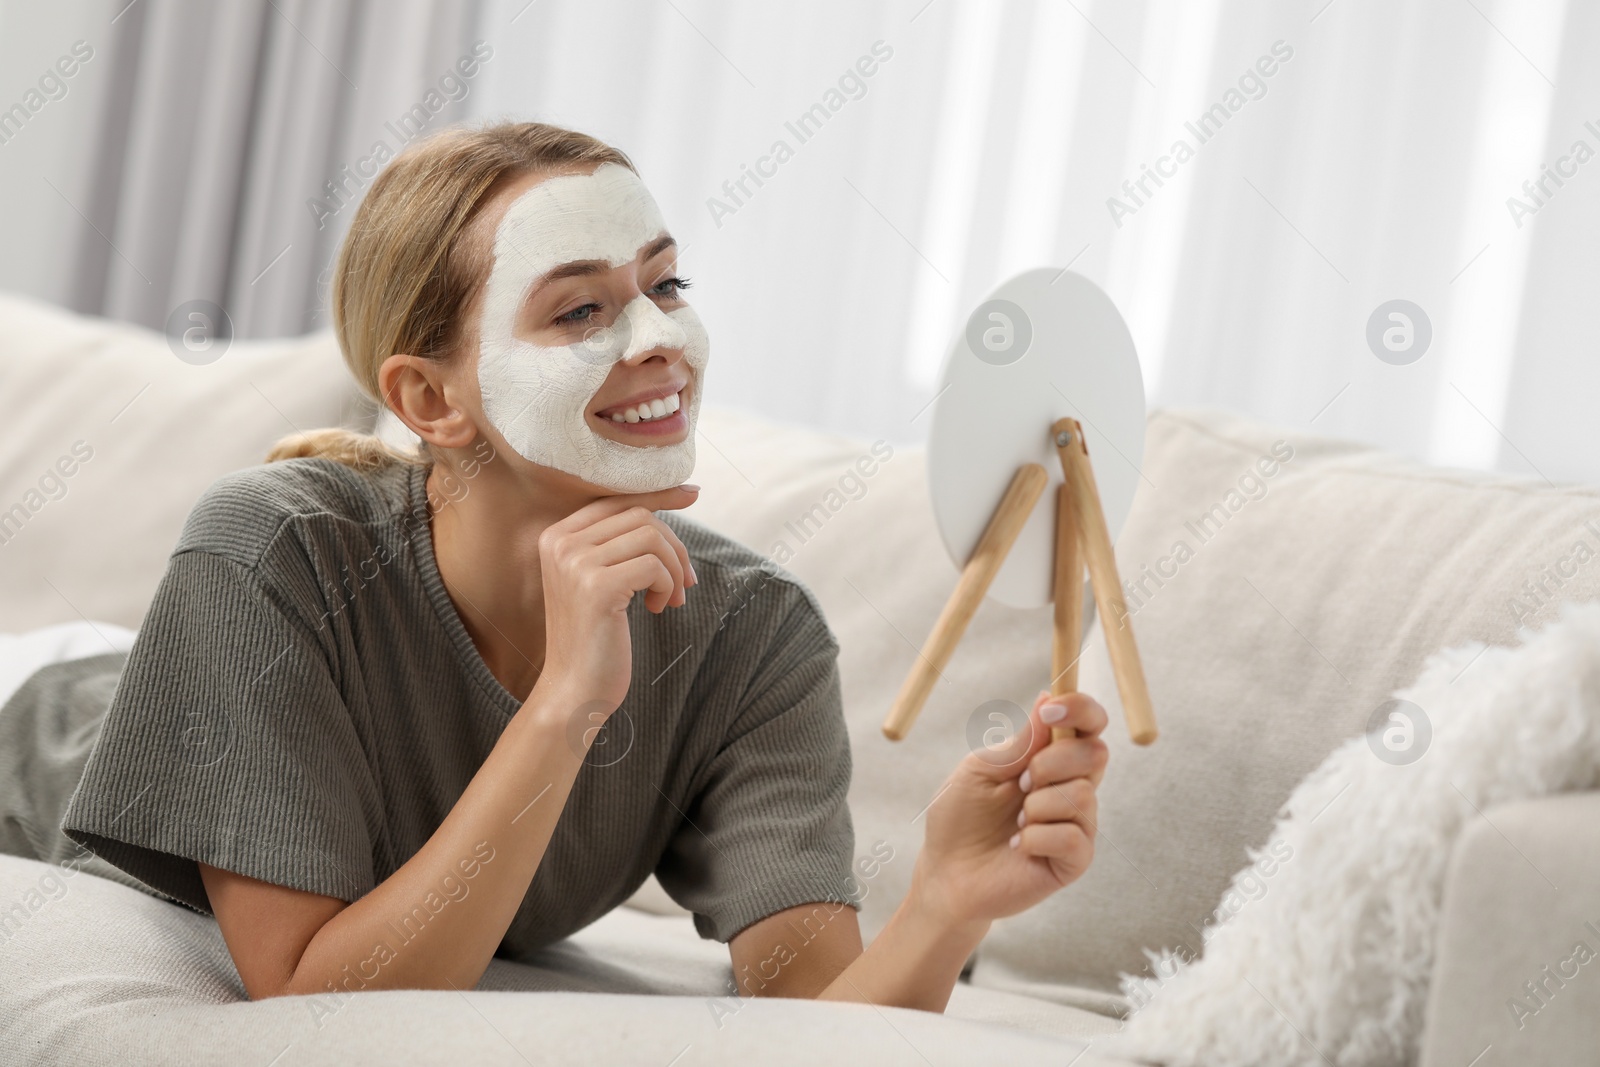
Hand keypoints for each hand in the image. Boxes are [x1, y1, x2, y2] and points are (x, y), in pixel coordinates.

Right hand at [535, 485, 699, 712]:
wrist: (574, 691)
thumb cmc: (594, 638)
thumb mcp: (598, 580)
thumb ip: (618, 543)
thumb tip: (675, 500)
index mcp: (556, 536)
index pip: (616, 498)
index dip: (659, 494)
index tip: (693, 494)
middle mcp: (560, 543)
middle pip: (639, 515)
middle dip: (674, 546)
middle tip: (684, 582)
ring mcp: (575, 564)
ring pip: (651, 537)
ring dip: (674, 569)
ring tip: (669, 598)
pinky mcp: (597, 588)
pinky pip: (654, 566)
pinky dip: (668, 585)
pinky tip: (658, 608)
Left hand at [911, 690, 1109, 929]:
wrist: (947, 872)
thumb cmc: (961, 817)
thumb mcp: (981, 769)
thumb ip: (1019, 743)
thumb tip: (1047, 698)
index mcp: (1052, 759)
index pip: (1089, 725)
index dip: (1080, 709)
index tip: (1051, 710)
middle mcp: (1073, 787)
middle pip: (1095, 753)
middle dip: (1051, 762)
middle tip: (1019, 783)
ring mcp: (1077, 824)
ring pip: (1082, 795)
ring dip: (1037, 806)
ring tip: (1015, 822)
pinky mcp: (1074, 860)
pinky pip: (1072, 836)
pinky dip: (1036, 838)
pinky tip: (1019, 846)